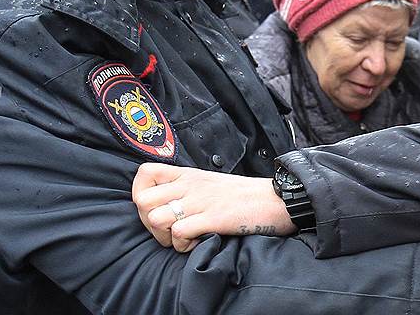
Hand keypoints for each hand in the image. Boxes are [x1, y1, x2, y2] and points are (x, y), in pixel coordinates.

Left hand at [131, 163, 296, 251]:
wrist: (278, 198)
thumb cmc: (246, 196)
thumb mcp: (212, 183)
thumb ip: (189, 189)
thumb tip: (167, 205)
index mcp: (190, 175)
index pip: (145, 173)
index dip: (140, 194)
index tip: (155, 208)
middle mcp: (191, 185)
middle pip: (143, 201)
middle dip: (149, 222)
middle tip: (169, 230)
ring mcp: (201, 201)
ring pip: (156, 218)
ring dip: (165, 236)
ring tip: (184, 238)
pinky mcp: (214, 218)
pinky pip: (179, 233)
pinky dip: (184, 246)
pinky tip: (199, 243)